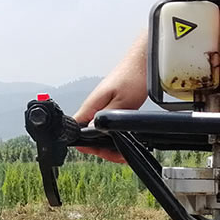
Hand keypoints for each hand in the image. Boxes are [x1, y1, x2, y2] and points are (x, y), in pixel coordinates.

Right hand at [72, 48, 147, 162]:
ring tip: (123, 153)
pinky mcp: (110, 110)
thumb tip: (93, 131)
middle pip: (89, 137)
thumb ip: (107, 118)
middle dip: (103, 150)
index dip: (86, 144)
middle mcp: (93, 108)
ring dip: (110, 146)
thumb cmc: (132, 76)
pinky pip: (107, 129)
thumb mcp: (122, 101)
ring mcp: (101, 109)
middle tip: (118, 156)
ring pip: (99, 135)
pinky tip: (124, 142)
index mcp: (91, 105)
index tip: (100, 151)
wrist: (142, 63)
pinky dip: (115, 138)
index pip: (77, 129)